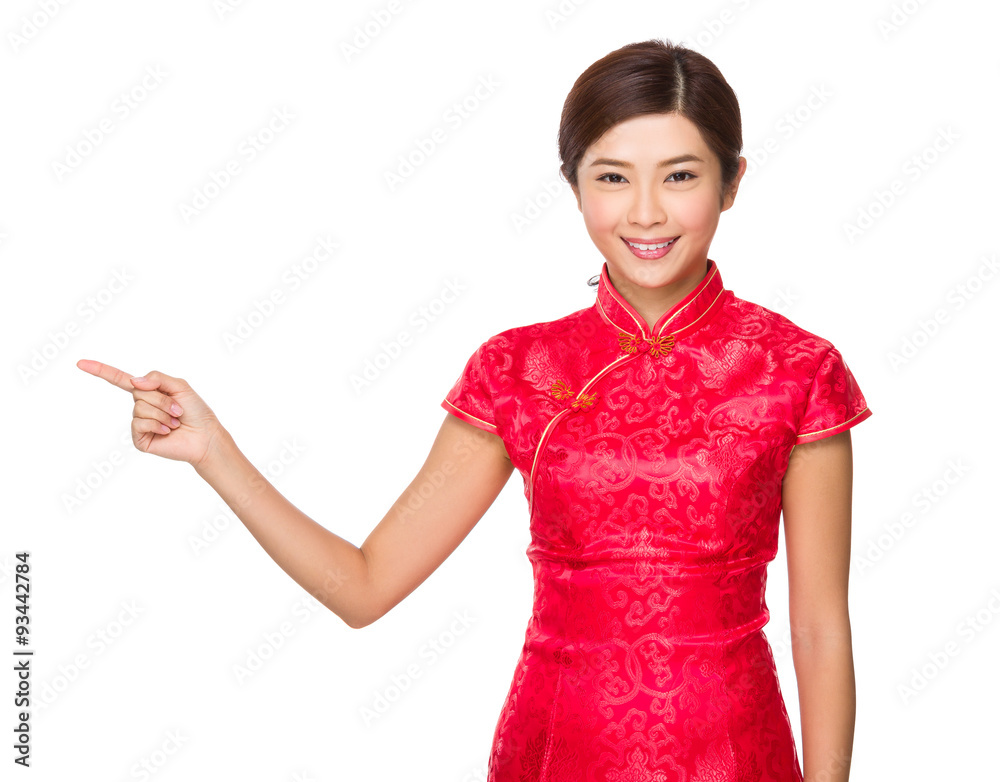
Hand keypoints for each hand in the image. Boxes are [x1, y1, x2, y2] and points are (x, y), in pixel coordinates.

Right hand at [76, 360, 224, 467]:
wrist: (205, 437)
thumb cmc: (196, 411)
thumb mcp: (180, 386)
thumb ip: (157, 378)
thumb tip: (133, 380)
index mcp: (148, 391)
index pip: (120, 379)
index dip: (101, 371)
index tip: (80, 363)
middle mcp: (141, 406)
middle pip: (139, 392)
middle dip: (162, 399)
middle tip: (178, 409)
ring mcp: (139, 423)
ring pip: (140, 408)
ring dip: (162, 414)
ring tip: (175, 422)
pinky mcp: (140, 438)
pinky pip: (139, 424)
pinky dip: (156, 425)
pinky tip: (167, 431)